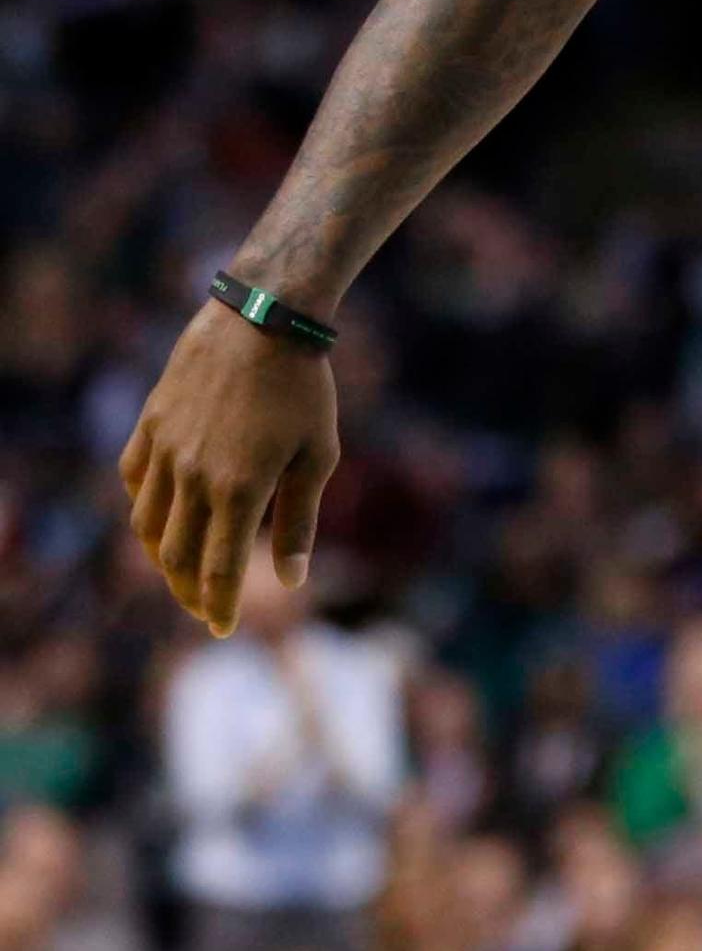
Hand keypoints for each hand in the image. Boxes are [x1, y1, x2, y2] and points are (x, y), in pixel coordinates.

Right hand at [120, 300, 341, 635]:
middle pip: (175, 557)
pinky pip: (133, 479)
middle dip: (189, 591)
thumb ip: (300, 522)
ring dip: (161, 556)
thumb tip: (292, 581)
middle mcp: (192, 476)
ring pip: (146, 524)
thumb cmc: (305, 389)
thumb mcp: (319, 456)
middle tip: (206, 608)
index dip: (219, 606)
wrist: (263, 321)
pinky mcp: (149, 425)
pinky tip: (161, 514)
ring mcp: (164, 450)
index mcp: (239, 490)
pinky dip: (143, 506)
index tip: (224, 630)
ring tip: (182, 570)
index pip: (218, 570)